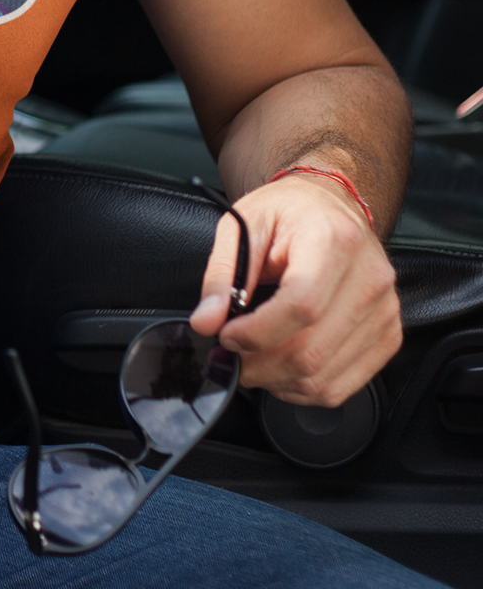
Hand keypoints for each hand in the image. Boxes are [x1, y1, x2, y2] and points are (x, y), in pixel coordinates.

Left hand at [189, 171, 399, 406]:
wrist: (330, 205)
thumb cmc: (287, 213)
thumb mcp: (242, 226)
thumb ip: (221, 276)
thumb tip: (206, 322)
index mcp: (333, 242)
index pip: (301, 306)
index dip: (256, 333)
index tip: (225, 336)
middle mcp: (370, 278)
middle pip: (312, 350)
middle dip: (259, 365)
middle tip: (229, 356)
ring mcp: (385, 311)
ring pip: (325, 377)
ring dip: (277, 381)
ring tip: (251, 360)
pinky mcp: (388, 335)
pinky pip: (344, 384)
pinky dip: (304, 388)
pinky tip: (281, 369)